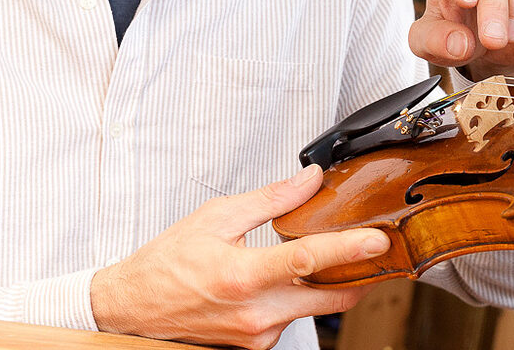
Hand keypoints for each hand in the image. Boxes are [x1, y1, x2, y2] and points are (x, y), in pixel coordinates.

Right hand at [90, 165, 387, 347]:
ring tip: (332, 258)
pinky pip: (290, 320)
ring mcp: (256, 334)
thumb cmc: (166, 264)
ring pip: (311, 309)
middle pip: (327, 297)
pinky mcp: (255, 346)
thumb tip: (308, 180)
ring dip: (327, 286)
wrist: (134, 308)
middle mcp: (254, 312)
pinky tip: (288, 281)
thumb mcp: (216, 217)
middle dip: (360, 275)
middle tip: (380, 252)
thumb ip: (270, 199)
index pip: (307, 261)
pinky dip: (298, 299)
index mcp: (242, 276)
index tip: (378, 240)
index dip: (348, 249)